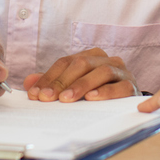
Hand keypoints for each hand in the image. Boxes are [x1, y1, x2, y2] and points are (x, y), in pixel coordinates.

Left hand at [23, 47, 137, 101]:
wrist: (128, 102)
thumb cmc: (98, 92)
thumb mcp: (74, 86)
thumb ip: (52, 83)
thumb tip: (28, 83)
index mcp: (90, 56)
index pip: (66, 62)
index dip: (49, 77)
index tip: (35, 94)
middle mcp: (106, 60)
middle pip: (82, 64)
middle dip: (61, 81)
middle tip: (47, 98)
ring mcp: (121, 72)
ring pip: (101, 72)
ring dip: (81, 85)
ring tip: (66, 99)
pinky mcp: (131, 86)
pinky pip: (119, 87)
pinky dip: (105, 92)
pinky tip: (92, 98)